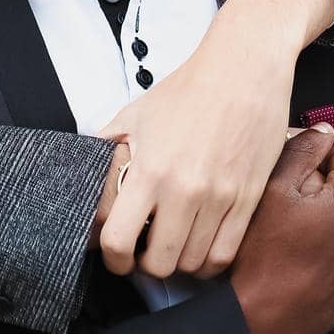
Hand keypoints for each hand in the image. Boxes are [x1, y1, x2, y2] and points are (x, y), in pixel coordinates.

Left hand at [97, 0, 333, 277]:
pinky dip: (210, 262)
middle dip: (148, 265)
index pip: (118, 240)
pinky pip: (225, 254)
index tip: (117, 257)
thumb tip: (84, 171)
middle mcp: (183, 190)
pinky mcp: (249, 199)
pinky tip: (201, 247)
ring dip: (180, 263)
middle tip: (147, 251)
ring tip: (175, 246)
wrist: (243, 68)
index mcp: (149, 169)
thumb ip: (108, 146)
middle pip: (160, 264)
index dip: (113, 259)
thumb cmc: (187, 89)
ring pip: (194, 264)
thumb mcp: (136, 113)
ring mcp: (220, 197)